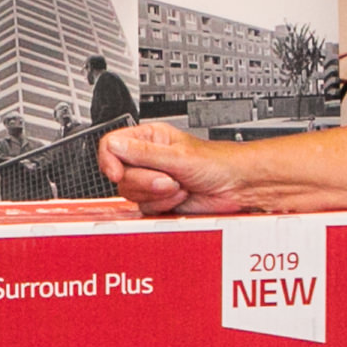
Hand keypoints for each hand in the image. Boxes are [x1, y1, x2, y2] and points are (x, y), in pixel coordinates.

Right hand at [97, 122, 250, 217]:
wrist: (236, 186)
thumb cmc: (218, 163)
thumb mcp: (177, 155)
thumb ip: (143, 153)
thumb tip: (114, 146)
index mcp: (148, 139)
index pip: (112, 145)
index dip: (110, 161)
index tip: (117, 173)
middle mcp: (147, 159)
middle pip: (121, 175)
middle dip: (146, 181)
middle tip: (167, 178)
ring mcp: (152, 181)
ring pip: (131, 193)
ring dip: (157, 194)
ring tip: (178, 186)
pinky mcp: (159, 201)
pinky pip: (146, 208)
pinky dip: (164, 205)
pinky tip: (180, 196)